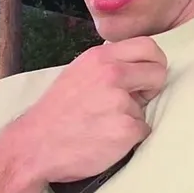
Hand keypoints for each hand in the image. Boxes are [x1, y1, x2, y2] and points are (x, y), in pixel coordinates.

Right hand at [7, 36, 167, 184]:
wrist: (34, 146)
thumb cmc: (56, 114)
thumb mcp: (78, 74)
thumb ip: (106, 66)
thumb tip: (135, 67)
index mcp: (100, 58)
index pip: (149, 46)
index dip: (152, 62)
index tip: (144, 77)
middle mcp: (112, 74)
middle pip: (158, 72)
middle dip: (152, 87)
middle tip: (135, 100)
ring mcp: (120, 102)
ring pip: (147, 107)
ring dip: (133, 117)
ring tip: (104, 124)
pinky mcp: (126, 130)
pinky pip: (142, 131)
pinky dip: (129, 139)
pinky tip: (106, 139)